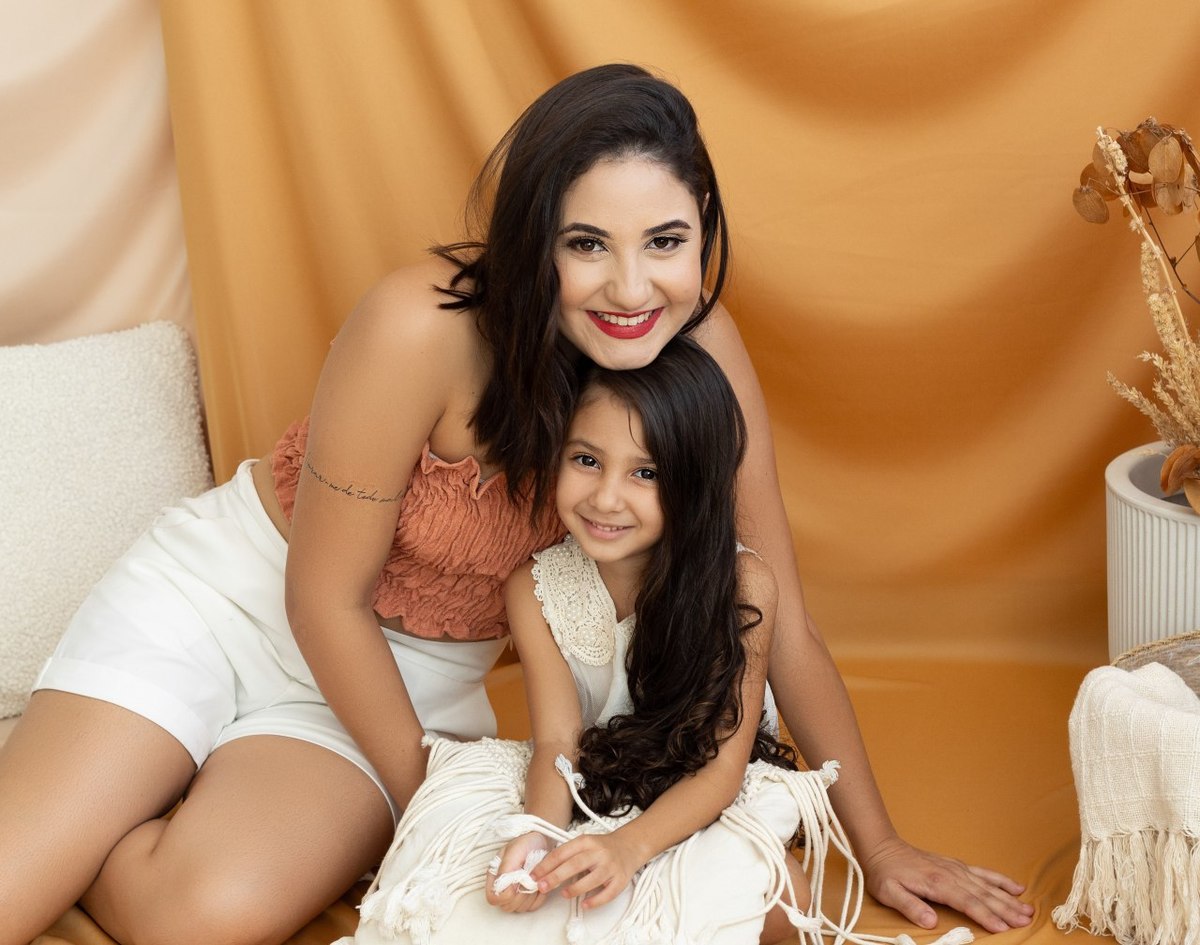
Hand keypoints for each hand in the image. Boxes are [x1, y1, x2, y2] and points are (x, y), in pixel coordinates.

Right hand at [485, 832, 551, 912]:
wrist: (541, 841)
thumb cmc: (526, 844)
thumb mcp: (514, 851)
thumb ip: (506, 869)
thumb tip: (505, 889)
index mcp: (494, 876)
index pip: (493, 899)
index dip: (504, 895)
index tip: (517, 882)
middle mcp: (503, 888)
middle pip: (507, 907)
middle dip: (520, 895)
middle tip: (529, 879)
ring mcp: (516, 895)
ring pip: (520, 909)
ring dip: (531, 895)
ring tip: (535, 879)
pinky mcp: (529, 898)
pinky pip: (533, 907)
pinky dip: (539, 897)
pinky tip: (540, 883)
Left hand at [530, 832, 642, 910]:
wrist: (630, 846)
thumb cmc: (601, 848)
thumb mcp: (584, 844)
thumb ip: (567, 854)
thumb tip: (543, 870)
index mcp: (586, 841)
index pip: (562, 853)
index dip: (546, 865)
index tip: (534, 875)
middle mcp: (599, 853)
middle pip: (575, 865)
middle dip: (556, 877)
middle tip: (542, 886)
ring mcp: (610, 867)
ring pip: (592, 879)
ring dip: (575, 888)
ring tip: (564, 894)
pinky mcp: (620, 880)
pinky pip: (607, 893)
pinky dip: (595, 901)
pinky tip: (585, 904)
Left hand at [861, 836, 1034, 932]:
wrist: (882, 847)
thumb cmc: (885, 872)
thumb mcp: (889, 892)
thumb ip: (910, 906)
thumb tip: (930, 921)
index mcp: (937, 883)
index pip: (967, 902)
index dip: (985, 916)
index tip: (1003, 927)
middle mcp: (951, 874)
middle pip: (983, 894)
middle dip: (1006, 909)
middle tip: (1026, 921)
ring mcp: (956, 868)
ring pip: (988, 885)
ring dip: (1009, 898)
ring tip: (1028, 910)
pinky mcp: (957, 866)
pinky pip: (983, 873)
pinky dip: (1001, 880)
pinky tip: (1016, 887)